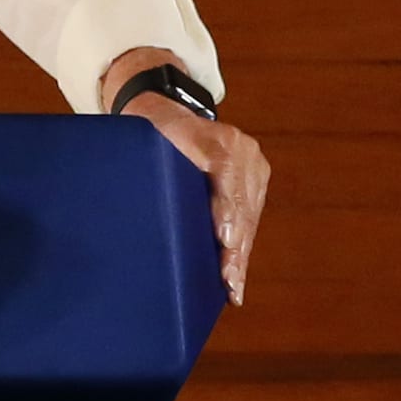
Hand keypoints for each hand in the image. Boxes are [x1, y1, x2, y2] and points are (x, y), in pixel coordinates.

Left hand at [101, 49, 270, 306]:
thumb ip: (154, 171)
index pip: (225, 177)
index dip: (226, 210)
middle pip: (242, 204)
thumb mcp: (146, 143)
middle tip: (229, 280)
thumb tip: (145, 213)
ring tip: (233, 287)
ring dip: (241, 253)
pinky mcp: (255, 179)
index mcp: (217, 138)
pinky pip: (250, 216)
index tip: (224, 240)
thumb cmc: (147, 132)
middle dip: (235, 246)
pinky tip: (236, 273)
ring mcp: (253, 164)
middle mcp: (243, 150)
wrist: (163, 112)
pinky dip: (242, 244)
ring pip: (249, 215)